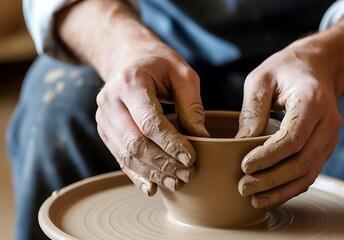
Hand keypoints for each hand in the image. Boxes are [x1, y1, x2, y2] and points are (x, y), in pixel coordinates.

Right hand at [95, 40, 209, 195]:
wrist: (128, 58)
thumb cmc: (159, 64)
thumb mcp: (182, 75)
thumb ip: (191, 106)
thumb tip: (203, 140)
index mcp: (131, 82)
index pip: (150, 121)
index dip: (171, 143)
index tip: (191, 158)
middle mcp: (110, 100)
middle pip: (135, 142)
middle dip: (162, 163)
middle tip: (187, 175)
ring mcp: (104, 117)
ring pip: (126, 154)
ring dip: (152, 173)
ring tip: (176, 183)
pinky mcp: (105, 130)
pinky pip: (119, 157)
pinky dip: (137, 174)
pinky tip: (153, 186)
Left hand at [236, 13, 343, 208]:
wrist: (316, 67)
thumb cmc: (285, 70)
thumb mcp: (261, 79)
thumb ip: (252, 110)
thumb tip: (240, 144)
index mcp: (313, 100)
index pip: (292, 138)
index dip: (268, 157)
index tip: (244, 167)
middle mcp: (328, 121)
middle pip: (302, 161)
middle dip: (272, 180)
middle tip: (244, 188)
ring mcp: (331, 136)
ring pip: (309, 173)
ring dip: (282, 190)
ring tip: (255, 200)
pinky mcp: (326, 146)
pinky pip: (311, 172)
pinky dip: (291, 187)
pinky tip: (272, 195)